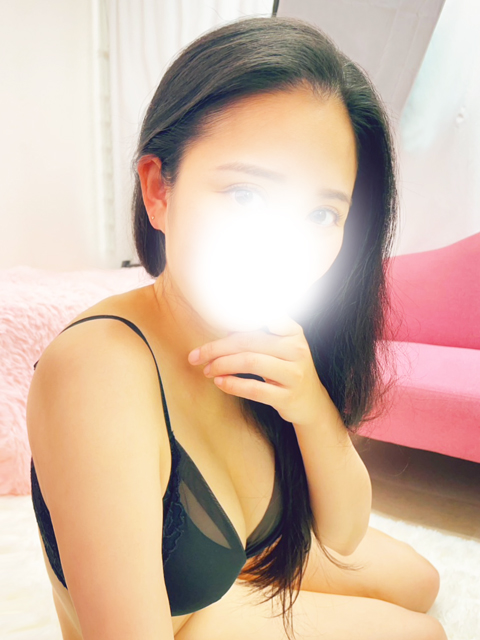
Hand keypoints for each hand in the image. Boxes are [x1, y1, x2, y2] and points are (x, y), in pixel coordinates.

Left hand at [188, 315, 328, 427]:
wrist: (310, 402)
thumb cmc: (286, 369)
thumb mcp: (280, 347)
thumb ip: (257, 335)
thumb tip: (224, 328)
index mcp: (293, 332)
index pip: (264, 317)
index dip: (241, 315)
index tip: (218, 316)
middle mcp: (297, 349)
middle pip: (248, 341)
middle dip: (217, 347)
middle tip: (197, 355)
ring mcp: (294, 374)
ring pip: (250, 362)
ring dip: (222, 365)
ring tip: (207, 370)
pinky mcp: (288, 397)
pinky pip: (255, 389)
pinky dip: (233, 384)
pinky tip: (220, 382)